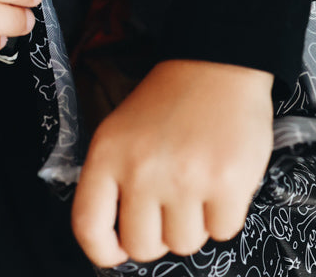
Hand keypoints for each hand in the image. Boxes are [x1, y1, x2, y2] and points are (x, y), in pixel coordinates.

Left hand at [71, 59, 273, 266]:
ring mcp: (185, 178)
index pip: (88, 226)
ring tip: (197, 181)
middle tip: (170, 203)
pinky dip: (225, 214)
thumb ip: (113, 179)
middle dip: (159, 234)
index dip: (103, 250)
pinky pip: (222, 232)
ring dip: (194, 222)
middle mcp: (142, 169)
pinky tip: (221, 179)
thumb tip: (118, 240)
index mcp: (108, 153)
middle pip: (142, 246)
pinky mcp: (227, 183)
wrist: (216, 64)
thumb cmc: (168, 103)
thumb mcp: (122, 131)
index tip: (119, 248)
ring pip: (184, 244)